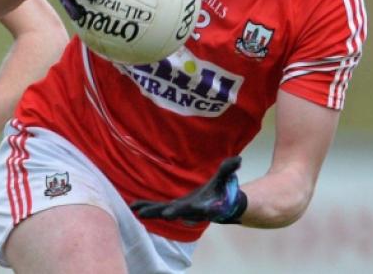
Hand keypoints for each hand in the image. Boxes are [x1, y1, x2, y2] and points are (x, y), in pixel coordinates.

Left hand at [130, 156, 246, 223]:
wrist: (217, 204)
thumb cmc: (220, 191)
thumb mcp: (224, 179)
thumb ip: (228, 169)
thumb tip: (238, 158)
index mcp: (200, 205)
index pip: (191, 209)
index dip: (182, 210)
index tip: (172, 213)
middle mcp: (187, 210)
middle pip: (172, 212)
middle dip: (161, 212)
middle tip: (147, 214)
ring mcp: (178, 209)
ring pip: (161, 211)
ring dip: (149, 210)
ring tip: (134, 210)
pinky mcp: (172, 206)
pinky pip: (157, 207)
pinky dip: (146, 206)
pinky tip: (134, 206)